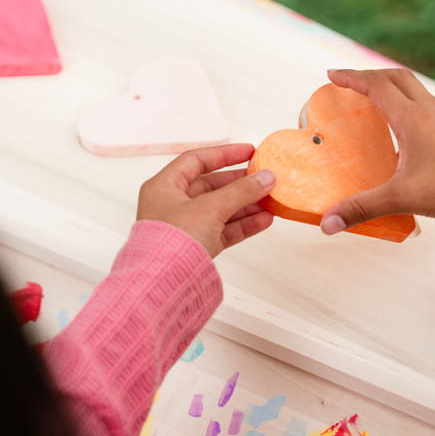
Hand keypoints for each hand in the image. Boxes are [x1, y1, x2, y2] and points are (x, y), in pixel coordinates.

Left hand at [137, 144, 274, 256]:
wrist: (163, 284)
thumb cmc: (171, 241)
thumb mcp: (210, 207)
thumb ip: (241, 191)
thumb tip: (265, 177)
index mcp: (164, 187)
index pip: (196, 161)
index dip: (224, 154)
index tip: (249, 152)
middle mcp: (173, 206)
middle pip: (212, 186)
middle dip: (240, 183)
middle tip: (264, 177)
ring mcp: (186, 228)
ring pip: (222, 209)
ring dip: (247, 204)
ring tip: (271, 199)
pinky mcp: (199, 248)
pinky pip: (225, 230)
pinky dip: (244, 225)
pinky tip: (264, 219)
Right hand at [320, 68, 434, 233]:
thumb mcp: (404, 198)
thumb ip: (363, 208)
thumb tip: (328, 222)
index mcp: (414, 118)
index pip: (377, 85)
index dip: (351, 77)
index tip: (332, 75)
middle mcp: (432, 111)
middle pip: (397, 77)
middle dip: (370, 76)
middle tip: (350, 85)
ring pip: (416, 91)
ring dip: (393, 90)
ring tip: (375, 107)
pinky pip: (429, 109)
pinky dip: (410, 109)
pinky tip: (407, 136)